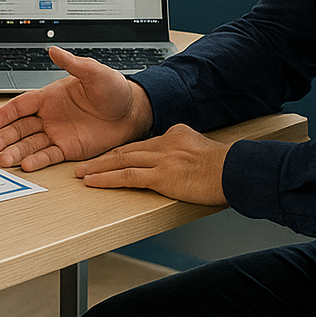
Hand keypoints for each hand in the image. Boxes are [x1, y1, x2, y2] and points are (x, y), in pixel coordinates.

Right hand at [0, 47, 149, 170]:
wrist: (132, 112)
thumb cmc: (113, 89)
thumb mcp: (94, 72)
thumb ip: (73, 64)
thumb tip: (55, 50)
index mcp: (50, 97)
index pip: (21, 105)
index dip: (5, 113)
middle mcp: (49, 116)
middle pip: (20, 127)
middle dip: (4, 136)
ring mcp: (57, 133)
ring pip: (30, 144)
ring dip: (16, 152)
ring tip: (3, 160)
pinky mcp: (69, 149)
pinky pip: (49, 156)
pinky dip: (37, 161)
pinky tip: (26, 165)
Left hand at [74, 123, 229, 204]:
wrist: (235, 171)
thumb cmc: (226, 168)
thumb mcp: (202, 150)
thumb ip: (185, 152)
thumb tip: (179, 164)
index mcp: (174, 135)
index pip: (141, 144)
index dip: (121, 152)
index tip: (107, 157)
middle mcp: (164, 143)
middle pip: (125, 149)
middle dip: (102, 158)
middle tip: (83, 163)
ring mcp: (161, 159)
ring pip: (121, 160)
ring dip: (97, 168)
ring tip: (80, 173)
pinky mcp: (162, 176)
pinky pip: (127, 176)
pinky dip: (107, 178)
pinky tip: (93, 182)